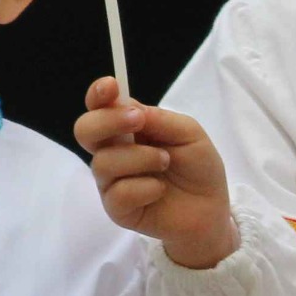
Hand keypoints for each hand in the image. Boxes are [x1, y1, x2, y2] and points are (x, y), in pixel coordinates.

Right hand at [76, 78, 236, 269]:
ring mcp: (111, 181)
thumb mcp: (188, 133)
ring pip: (103, 162)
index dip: (98, 94)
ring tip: (165, 163)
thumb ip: (158, 119)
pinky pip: (118, 193)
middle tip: (138, 121)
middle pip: (85, 130)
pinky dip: (145, 187)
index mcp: (127, 128)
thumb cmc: (198, 167)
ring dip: (140, 158)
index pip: (100, 107)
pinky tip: (159, 189)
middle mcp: (113, 151)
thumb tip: (129, 108)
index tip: (111, 86)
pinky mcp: (117, 209)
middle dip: (108, 121)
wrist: (211, 209)